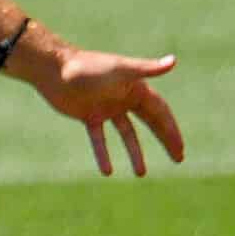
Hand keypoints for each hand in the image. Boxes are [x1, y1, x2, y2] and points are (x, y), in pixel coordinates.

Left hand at [31, 48, 185, 177]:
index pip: (161, 112)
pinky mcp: (89, 115)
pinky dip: (103, 153)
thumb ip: (147, 69)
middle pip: (150, 122)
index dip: (172, 130)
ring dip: (135, 152)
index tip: (180, 149)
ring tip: (141, 174)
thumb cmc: (89, 68)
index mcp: (136, 88)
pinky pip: (100, 138)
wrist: (54, 70)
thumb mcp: (120, 70)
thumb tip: (174, 61)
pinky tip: (107, 171)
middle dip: (164, 139)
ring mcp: (107, 108)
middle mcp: (124, 97)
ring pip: (127, 133)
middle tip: (177, 159)